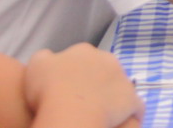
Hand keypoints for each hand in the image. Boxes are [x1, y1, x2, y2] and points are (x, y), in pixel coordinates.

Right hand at [24, 44, 142, 127]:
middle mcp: (107, 60)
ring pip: (120, 85)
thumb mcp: (37, 66)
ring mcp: (123, 79)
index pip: (82, 57)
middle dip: (96, 80)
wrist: (71, 110)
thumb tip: (50, 58)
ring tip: (100, 111)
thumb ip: (45, 58)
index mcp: (83, 51)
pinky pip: (135, 106)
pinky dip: (129, 113)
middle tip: (82, 98)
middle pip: (104, 68)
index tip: (66, 85)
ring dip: (112, 95)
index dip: (74, 71)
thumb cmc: (49, 88)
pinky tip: (119, 122)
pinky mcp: (132, 100)